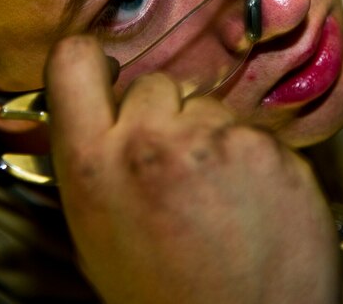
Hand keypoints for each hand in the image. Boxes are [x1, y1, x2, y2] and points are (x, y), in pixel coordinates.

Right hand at [45, 36, 339, 303]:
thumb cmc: (164, 295)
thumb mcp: (95, 234)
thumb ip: (94, 163)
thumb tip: (98, 115)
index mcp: (93, 165)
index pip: (73, 61)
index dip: (91, 64)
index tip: (107, 79)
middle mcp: (150, 142)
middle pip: (154, 84)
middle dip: (164, 115)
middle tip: (174, 167)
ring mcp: (215, 141)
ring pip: (208, 105)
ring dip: (210, 136)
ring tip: (216, 194)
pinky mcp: (269, 149)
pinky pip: (252, 131)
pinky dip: (253, 157)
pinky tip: (250, 202)